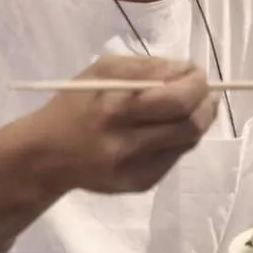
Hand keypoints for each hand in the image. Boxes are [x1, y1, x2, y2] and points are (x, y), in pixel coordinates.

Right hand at [29, 55, 217, 194]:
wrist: (46, 156)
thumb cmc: (75, 104)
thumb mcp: (103, 71)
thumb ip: (147, 67)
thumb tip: (187, 71)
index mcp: (115, 110)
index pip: (177, 100)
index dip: (197, 85)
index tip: (197, 74)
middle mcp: (127, 144)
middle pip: (190, 125)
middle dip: (206, 103)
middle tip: (204, 91)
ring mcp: (136, 169)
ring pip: (188, 142)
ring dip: (198, 120)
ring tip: (190, 106)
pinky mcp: (140, 184)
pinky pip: (175, 157)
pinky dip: (180, 138)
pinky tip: (168, 128)